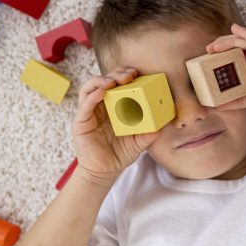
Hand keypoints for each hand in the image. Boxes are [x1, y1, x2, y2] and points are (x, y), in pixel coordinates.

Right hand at [72, 67, 161, 185]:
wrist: (105, 171)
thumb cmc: (120, 153)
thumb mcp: (140, 141)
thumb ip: (151, 132)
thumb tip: (164, 124)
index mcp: (114, 106)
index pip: (118, 84)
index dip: (125, 75)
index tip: (138, 73)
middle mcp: (101, 105)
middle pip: (105, 81)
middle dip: (116, 74)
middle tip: (129, 75)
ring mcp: (89, 112)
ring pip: (91, 87)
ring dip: (102, 80)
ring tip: (114, 81)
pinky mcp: (81, 121)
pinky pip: (85, 104)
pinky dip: (93, 95)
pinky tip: (102, 92)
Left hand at [205, 24, 245, 112]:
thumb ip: (239, 99)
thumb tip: (220, 105)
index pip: (243, 50)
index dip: (227, 50)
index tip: (211, 54)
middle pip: (243, 42)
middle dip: (225, 44)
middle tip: (209, 48)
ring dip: (230, 40)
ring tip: (215, 45)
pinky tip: (234, 32)